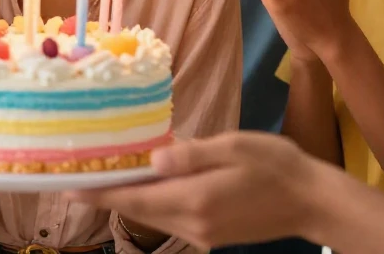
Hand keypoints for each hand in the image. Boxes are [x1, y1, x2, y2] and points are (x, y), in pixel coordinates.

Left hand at [66, 132, 316, 248]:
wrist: (314, 202)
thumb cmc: (277, 165)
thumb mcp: (233, 147)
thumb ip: (191, 155)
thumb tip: (152, 158)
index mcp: (195, 200)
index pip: (135, 199)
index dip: (100, 193)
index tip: (69, 187)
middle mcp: (194, 224)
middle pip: (140, 210)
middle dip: (110, 195)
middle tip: (79, 177)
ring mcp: (204, 234)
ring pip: (155, 216)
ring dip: (132, 199)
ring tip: (109, 178)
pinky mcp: (213, 235)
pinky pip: (174, 219)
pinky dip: (156, 203)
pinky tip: (152, 185)